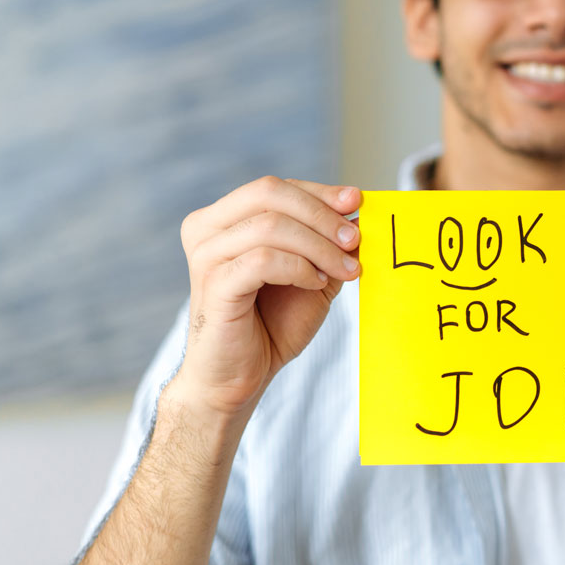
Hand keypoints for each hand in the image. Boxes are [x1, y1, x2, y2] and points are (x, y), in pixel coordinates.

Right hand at [177, 176, 361, 416]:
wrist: (241, 377)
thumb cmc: (272, 324)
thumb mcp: (311, 274)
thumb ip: (329, 244)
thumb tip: (359, 212)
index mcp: (223, 218)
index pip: (276, 188)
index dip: (320, 192)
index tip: (357, 202)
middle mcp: (207, 229)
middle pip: (270, 193)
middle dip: (321, 213)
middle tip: (355, 238)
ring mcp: (206, 255)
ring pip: (271, 225)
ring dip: (319, 246)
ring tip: (344, 270)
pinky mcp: (213, 285)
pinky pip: (264, 259)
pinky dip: (299, 267)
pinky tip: (315, 283)